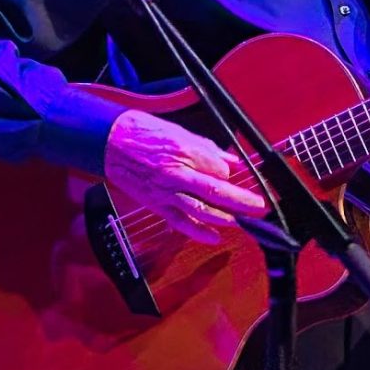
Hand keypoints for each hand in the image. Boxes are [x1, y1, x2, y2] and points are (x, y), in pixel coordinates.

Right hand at [103, 110, 271, 242]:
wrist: (111, 142)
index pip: (219, 169)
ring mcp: (166, 192)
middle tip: (259, 207)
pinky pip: (180, 222)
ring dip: (225, 218)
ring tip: (243, 221)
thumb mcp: (180, 132)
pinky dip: (198, 232)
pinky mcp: (157, 205)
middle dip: (241, 201)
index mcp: (184, 152)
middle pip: (216, 192)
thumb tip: (232, 161)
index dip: (231, 175)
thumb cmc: (143, 132)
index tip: (238, 177)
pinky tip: (214, 237)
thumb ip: (209, 149)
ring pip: (201, 210)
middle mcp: (176, 174)